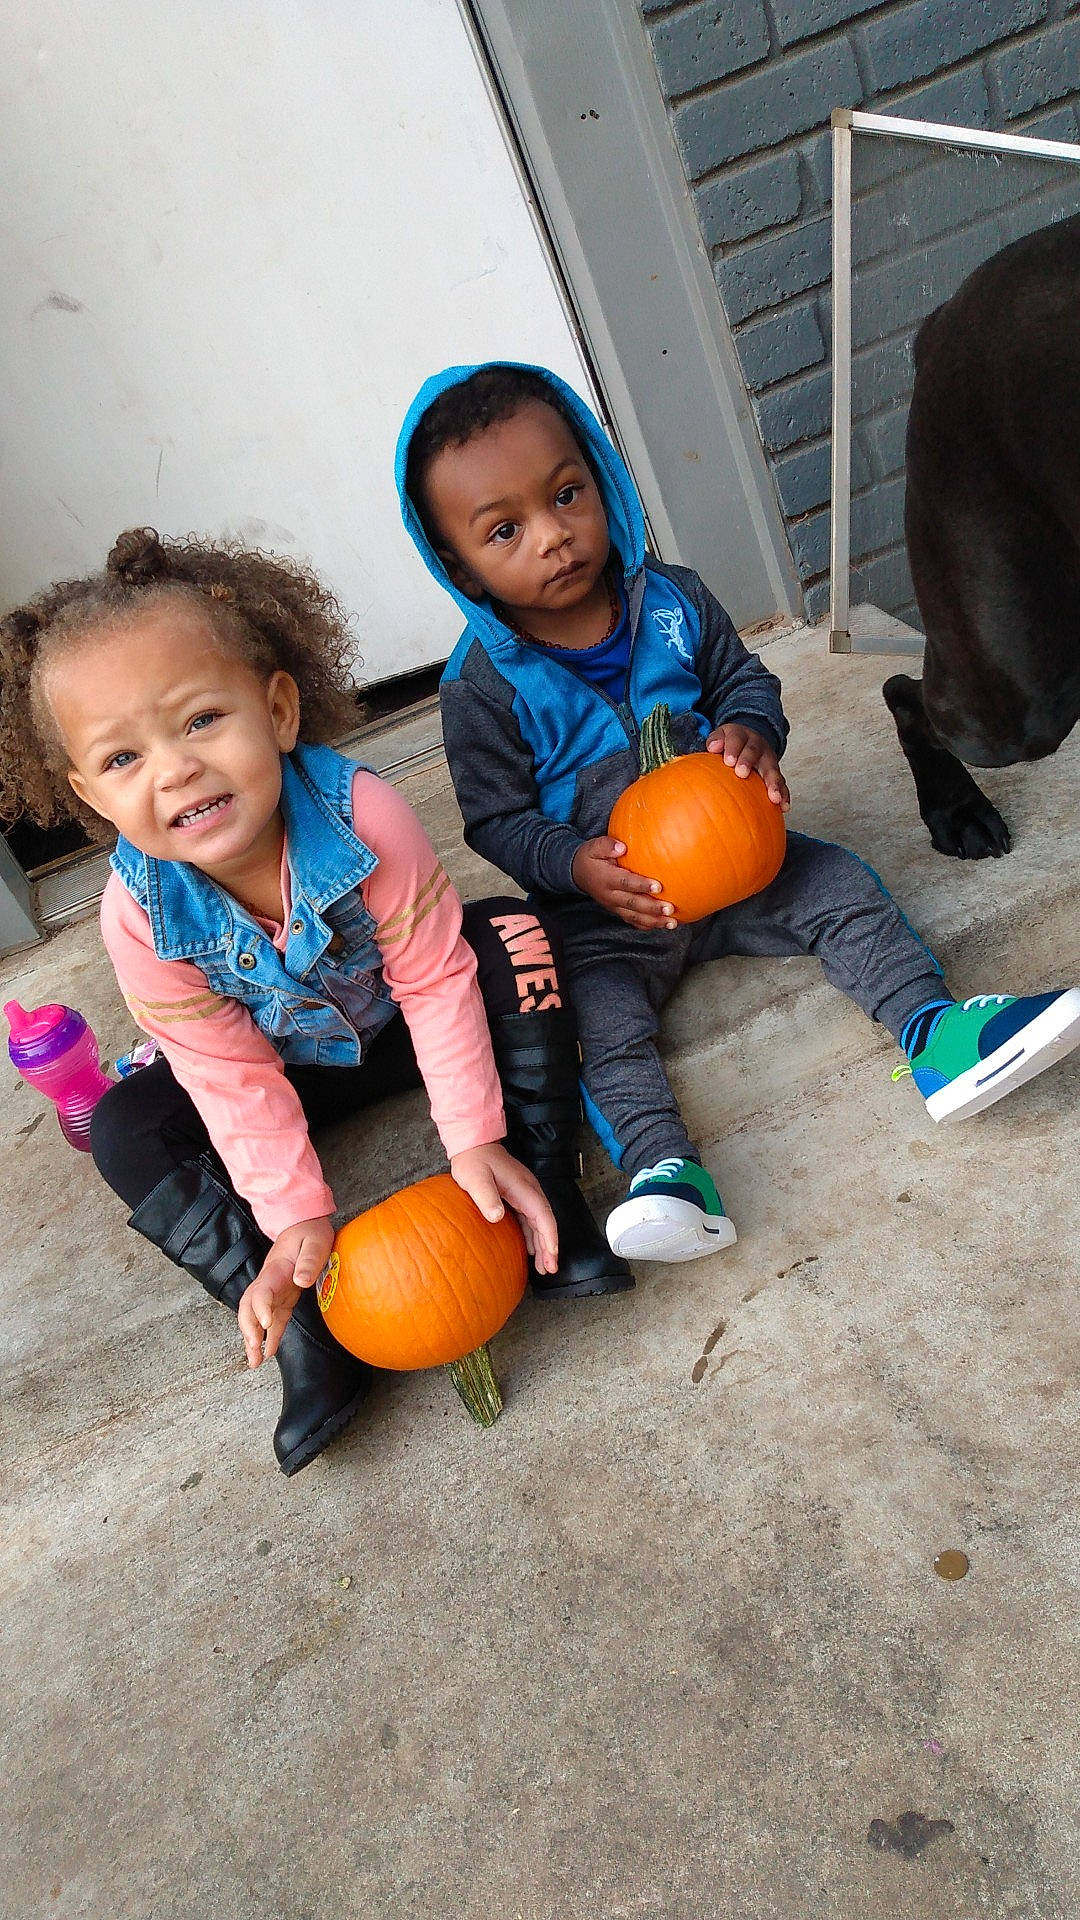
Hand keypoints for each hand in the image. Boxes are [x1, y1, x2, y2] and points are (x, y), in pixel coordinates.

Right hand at [236, 1214, 335, 1368]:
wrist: (303, 1224)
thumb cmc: (310, 1231)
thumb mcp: (315, 1241)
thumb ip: (309, 1260)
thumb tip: (300, 1281)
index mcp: (275, 1269)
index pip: (261, 1291)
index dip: (260, 1308)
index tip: (265, 1324)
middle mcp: (269, 1282)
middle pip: (248, 1307)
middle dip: (248, 1329)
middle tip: (254, 1349)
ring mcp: (273, 1290)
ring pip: (254, 1317)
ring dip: (252, 1339)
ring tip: (254, 1362)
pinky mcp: (282, 1297)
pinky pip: (272, 1319)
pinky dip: (268, 1336)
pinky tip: (268, 1352)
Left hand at [450, 1142, 558, 1274]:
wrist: (473, 1144)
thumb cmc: (474, 1161)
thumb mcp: (476, 1179)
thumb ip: (487, 1197)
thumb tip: (497, 1217)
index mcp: (524, 1188)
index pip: (543, 1216)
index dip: (549, 1237)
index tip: (552, 1255)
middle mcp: (529, 1191)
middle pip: (545, 1222)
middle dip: (550, 1247)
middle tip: (550, 1269)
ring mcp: (525, 1193)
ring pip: (539, 1222)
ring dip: (543, 1244)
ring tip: (544, 1266)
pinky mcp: (518, 1196)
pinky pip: (530, 1219)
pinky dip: (534, 1235)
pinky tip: (532, 1249)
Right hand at [572, 835, 676, 931]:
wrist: (578, 874)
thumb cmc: (591, 857)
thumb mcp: (594, 846)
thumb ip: (607, 845)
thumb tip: (622, 847)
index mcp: (606, 879)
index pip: (625, 883)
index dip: (641, 886)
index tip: (658, 887)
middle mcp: (610, 896)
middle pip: (633, 904)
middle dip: (652, 908)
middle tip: (669, 909)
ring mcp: (614, 906)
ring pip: (635, 917)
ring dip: (654, 921)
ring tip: (672, 922)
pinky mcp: (617, 911)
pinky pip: (633, 921)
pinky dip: (648, 925)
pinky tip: (664, 925)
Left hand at [707, 724, 789, 809]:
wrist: (750, 740)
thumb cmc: (731, 744)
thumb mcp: (722, 736)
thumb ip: (715, 740)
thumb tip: (713, 747)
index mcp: (741, 735)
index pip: (736, 739)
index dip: (733, 749)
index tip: (728, 761)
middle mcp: (757, 745)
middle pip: (753, 752)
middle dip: (748, 761)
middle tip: (741, 773)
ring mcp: (768, 759)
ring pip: (772, 770)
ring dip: (773, 783)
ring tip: (774, 797)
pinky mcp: (775, 773)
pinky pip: (782, 784)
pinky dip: (784, 794)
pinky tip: (784, 807)